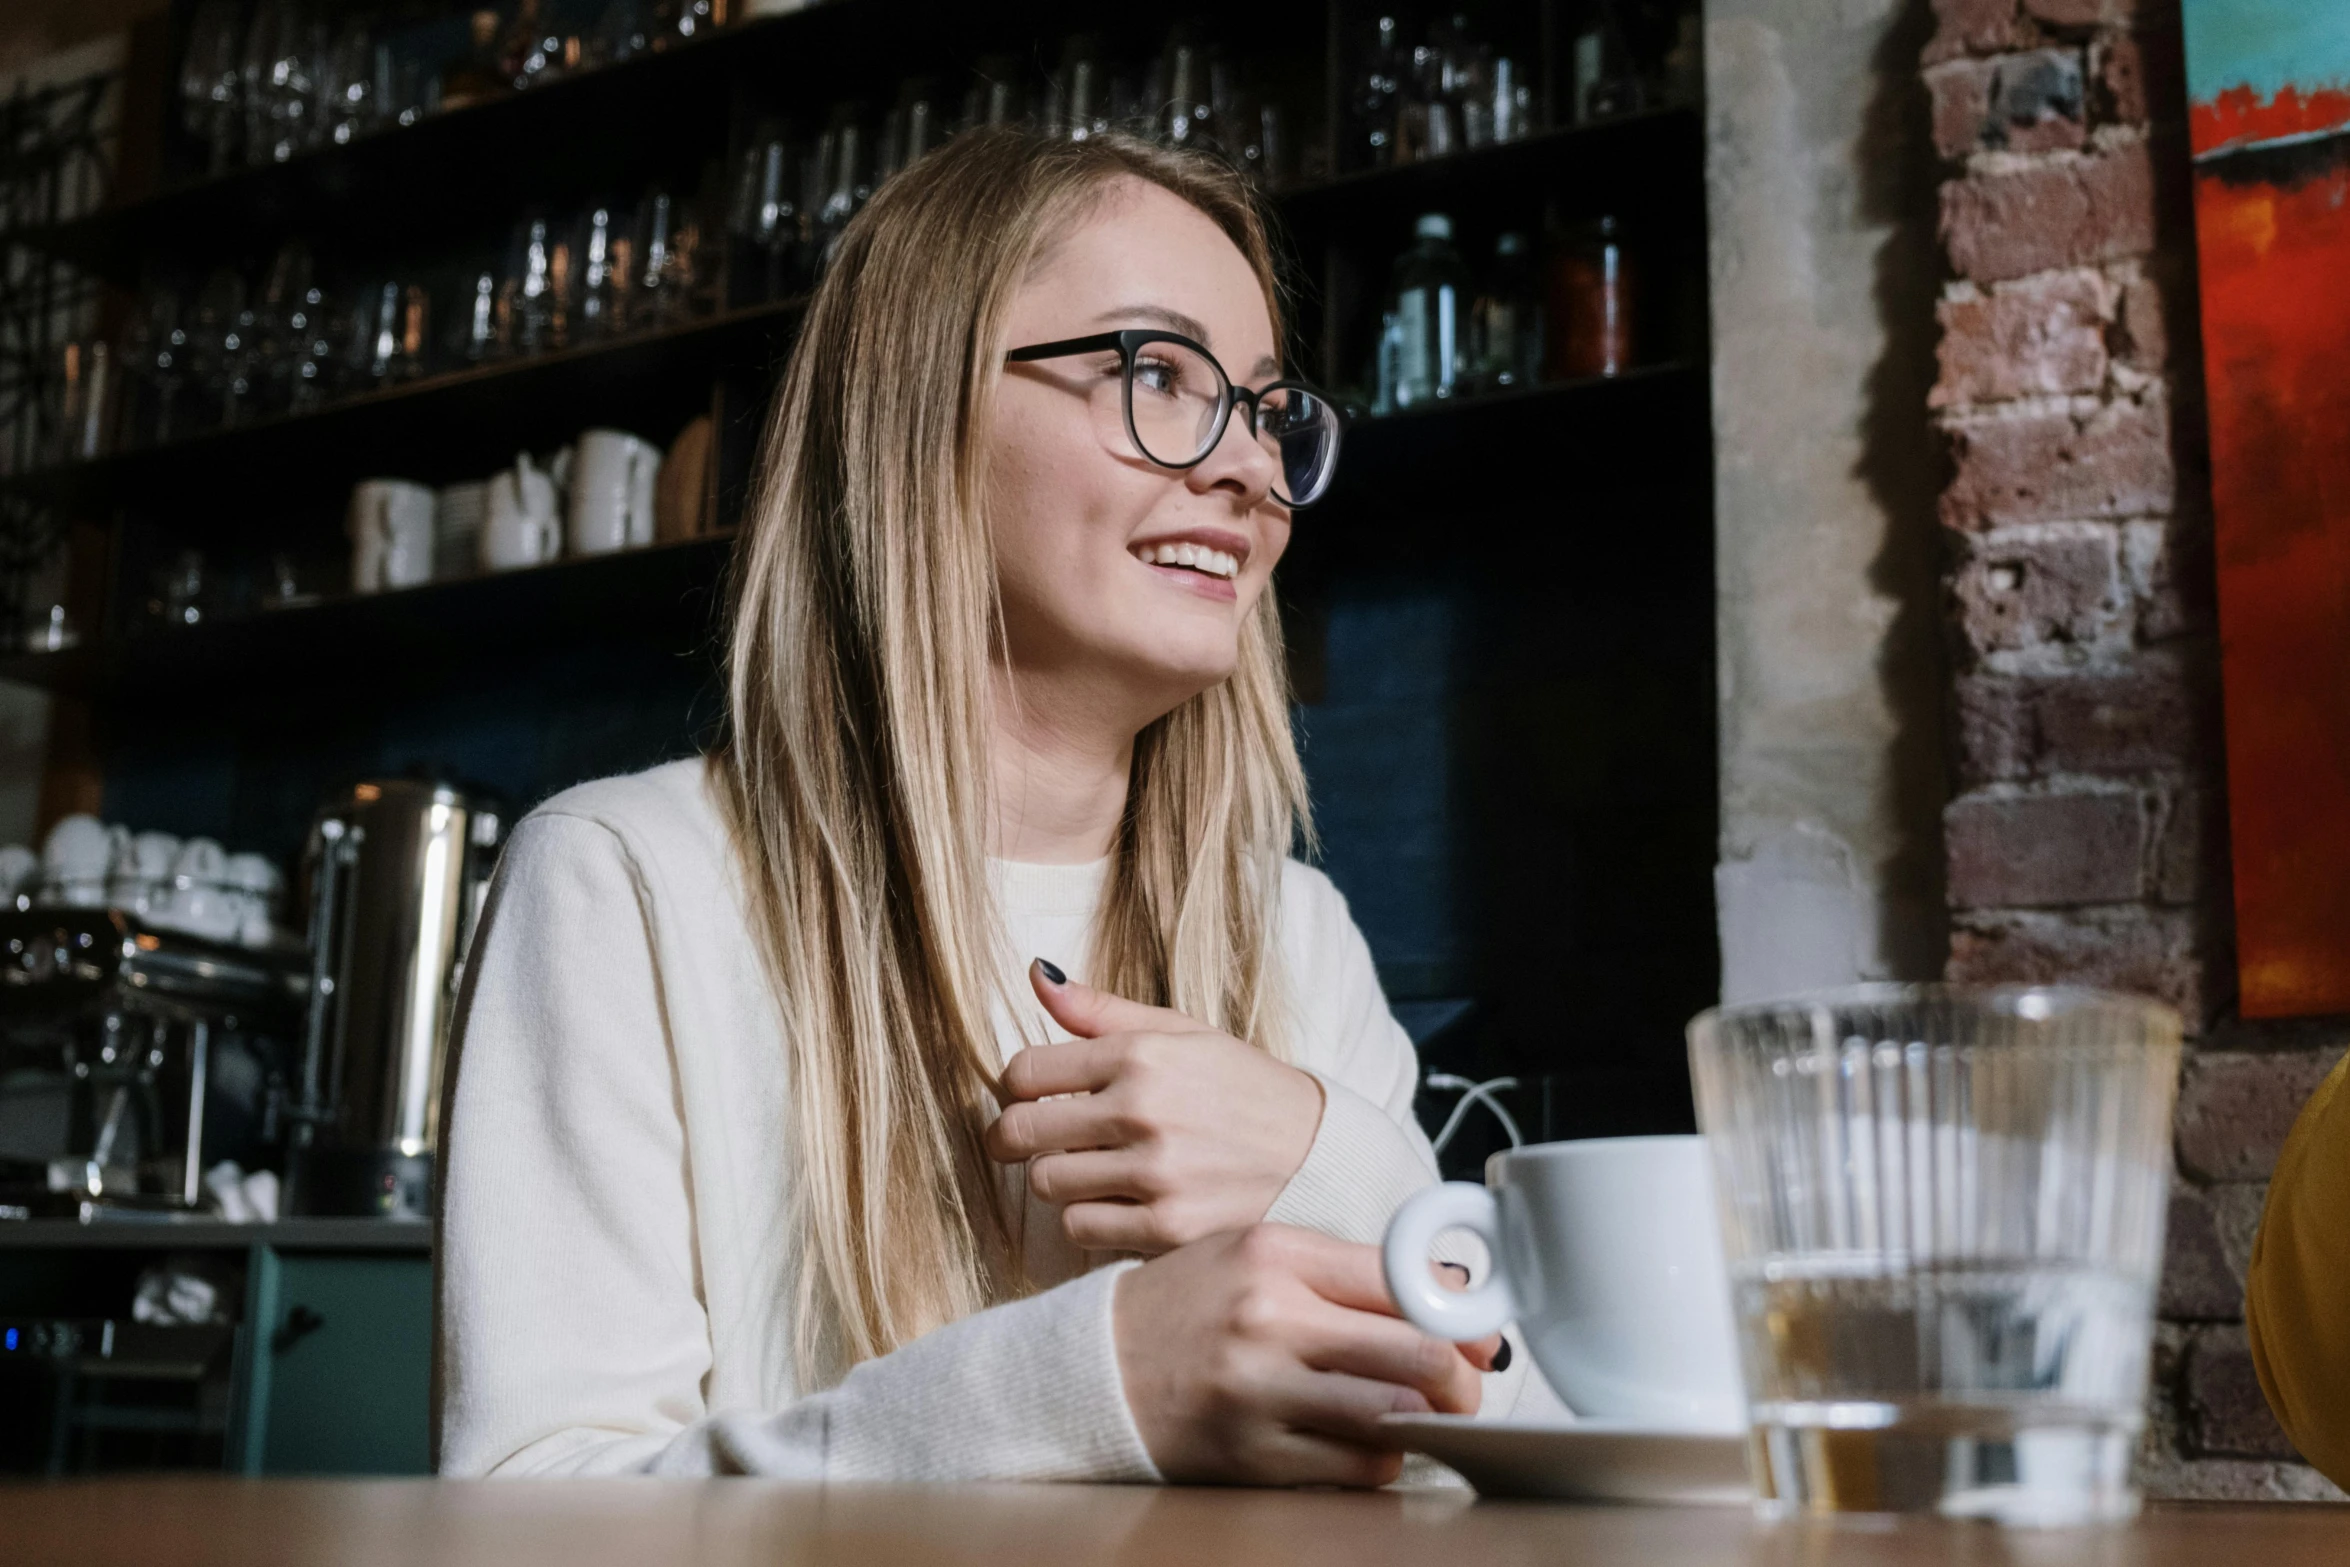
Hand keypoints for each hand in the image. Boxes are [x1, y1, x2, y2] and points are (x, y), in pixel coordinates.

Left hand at [984, 961, 1324, 1253]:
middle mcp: (1142, 1112)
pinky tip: (1116, 1201)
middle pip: (1019, 1133)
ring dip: (1056, 1178)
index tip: (1032, 1095)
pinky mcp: (1167, 1230)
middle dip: (1014, 1136)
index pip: (1024, 1071)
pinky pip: (1080, 1229)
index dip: (1016, 1085)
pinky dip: (1088, 1218)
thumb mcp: (1182, 1033)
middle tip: (1030, 1139)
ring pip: (1046, 1185)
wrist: (1319, 1154)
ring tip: (1089, 1167)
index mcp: (1141, 1055)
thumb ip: (1101, 1010)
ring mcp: (1155, 1175)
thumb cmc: (1241, 1087)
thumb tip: (1036, 973)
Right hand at [1114, 1224, 1501, 1485]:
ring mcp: (1260, 1391)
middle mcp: (1269, 1318)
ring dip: (1424, 1422)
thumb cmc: (1185, 1307)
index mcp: (1275, 1254)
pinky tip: (1364, 1442)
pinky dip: (1378, 1458)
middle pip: (1415, 1351)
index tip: (1480, 1336)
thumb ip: (1343, 1272)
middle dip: (1461, 1378)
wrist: (1094, 1368)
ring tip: (1418, 1415)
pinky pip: (1354, 1466)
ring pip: (1394, 1415)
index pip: (1401, 1278)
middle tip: (1466, 1388)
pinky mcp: (1252, 1454)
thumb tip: (1447, 1296)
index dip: (1460, 1314)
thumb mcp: (1254, 1257)